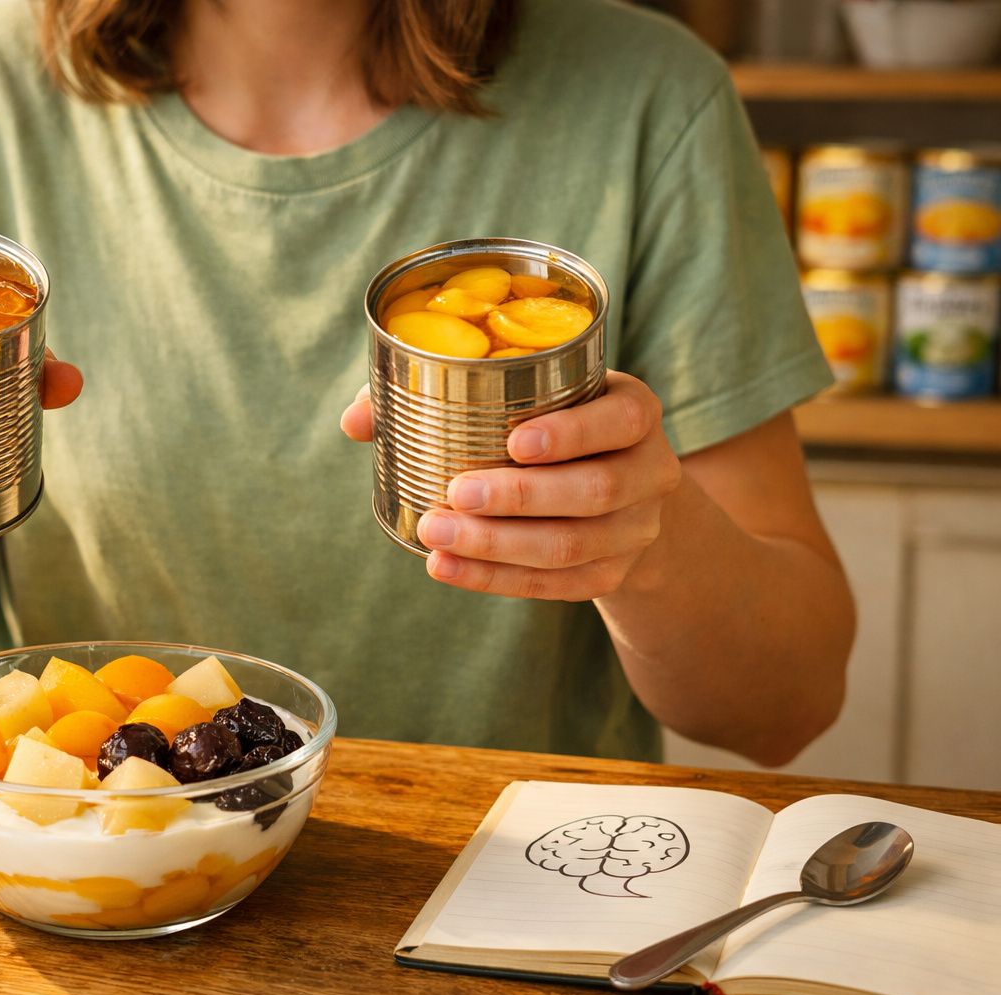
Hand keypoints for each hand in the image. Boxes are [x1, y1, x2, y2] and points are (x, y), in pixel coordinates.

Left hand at [340, 371, 680, 600]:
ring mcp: (636, 529)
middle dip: (519, 498)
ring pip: (573, 546)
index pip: (621, 420)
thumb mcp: (528, 397)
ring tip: (436, 536)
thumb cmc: (550, 427)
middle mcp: (651, 470)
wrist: (623, 494)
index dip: (572, 433)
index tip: (514, 441)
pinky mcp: (612, 575)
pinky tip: (448, 570)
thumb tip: (357, 421)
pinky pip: (557, 586)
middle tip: (454, 494)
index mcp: (635, 411)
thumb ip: (440, 394)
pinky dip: (497, 581)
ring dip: (498, 546)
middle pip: (592, 491)